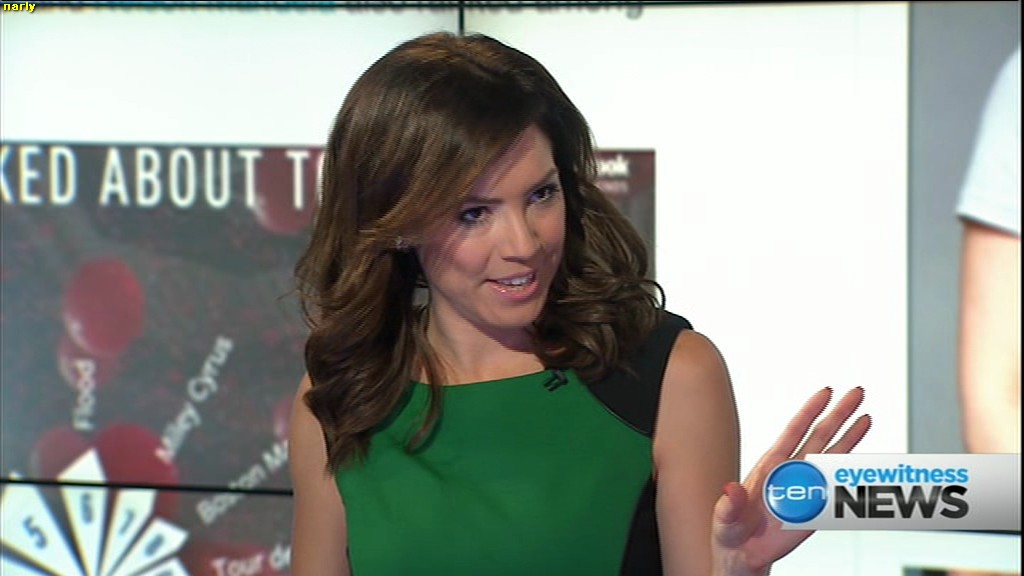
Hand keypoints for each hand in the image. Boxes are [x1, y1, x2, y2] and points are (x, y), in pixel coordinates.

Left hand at [710, 387, 871, 575]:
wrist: (745, 554)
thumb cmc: (731, 532)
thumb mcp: (725, 519)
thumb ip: (730, 505)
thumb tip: (731, 489)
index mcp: (770, 467)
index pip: (794, 432)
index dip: (810, 411)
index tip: (826, 391)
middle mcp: (792, 471)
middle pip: (820, 436)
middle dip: (839, 414)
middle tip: (857, 393)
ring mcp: (807, 488)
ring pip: (833, 457)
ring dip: (851, 436)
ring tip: (866, 416)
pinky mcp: (817, 507)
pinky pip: (839, 487)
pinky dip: (853, 473)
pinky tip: (866, 459)